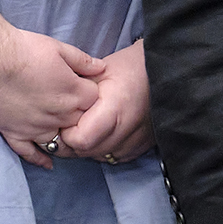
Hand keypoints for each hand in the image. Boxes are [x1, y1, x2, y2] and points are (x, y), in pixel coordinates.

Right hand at [0, 30, 102, 168]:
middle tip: (69, 103)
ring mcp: (38, 128)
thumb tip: (101, 68)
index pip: (96, 100)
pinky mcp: (16, 133)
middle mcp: (60, 115)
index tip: (81, 84)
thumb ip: (82, 61)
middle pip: (81, 123)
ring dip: (64, 137)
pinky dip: (40, 159)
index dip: (89, 91)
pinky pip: (31, 153)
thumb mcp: (58, 48)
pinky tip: (47, 164)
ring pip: (60, 141)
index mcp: (74, 93)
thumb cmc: (22, 50)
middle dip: (80, 114)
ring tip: (62, 129)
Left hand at [54, 41, 151, 164]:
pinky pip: (116, 157)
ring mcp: (138, 140)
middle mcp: (128, 129)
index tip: (65, 119)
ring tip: (86, 127)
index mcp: (115, 107)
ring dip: (89, 148)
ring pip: (101, 157)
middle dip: (73, 143)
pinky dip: (105, 149)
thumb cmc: (130, 66)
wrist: (165, 70)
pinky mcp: (144, 145)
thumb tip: (57, 111)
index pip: (80, 139)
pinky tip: (103, 134)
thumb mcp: (99, 71)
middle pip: (88, 152)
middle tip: (70, 125)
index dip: (67, 133)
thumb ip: (78, 92)